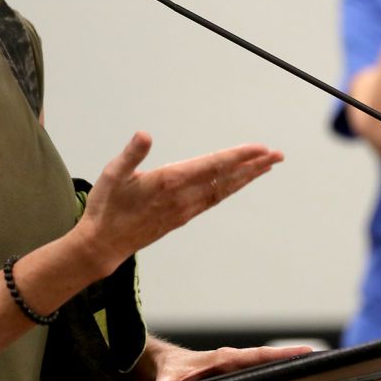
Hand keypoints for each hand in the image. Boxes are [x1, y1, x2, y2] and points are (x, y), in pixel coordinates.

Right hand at [75, 132, 283, 275]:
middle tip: (277, 155)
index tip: (261, 149)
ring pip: (223, 191)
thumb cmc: (106, 207)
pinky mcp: (181, 218)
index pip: (213, 165)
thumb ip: (131, 154)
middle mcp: (183, 197)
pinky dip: (230, 189)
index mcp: (169, 181)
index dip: (239, 156)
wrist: (102, 245)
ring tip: (266, 167)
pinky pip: (213, 200)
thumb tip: (145, 135)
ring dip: (246, 177)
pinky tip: (236, 184)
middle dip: (254, 166)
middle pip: (226, 179)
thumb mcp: (113, 175)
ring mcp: (184, 209)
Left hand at [144, 341, 312, 380]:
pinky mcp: (236, 375)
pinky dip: (274, 374)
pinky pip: (259, 373)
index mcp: (223, 359)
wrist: (164, 364)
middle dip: (294, 359)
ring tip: (312, 373)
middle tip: (320, 360)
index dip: (282, 355)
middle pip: (269, 359)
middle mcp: (234, 360)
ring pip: (266, 366)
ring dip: (286, 366)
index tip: (305, 353)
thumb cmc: (169, 372)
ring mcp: (237, 367)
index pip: (258, 356)